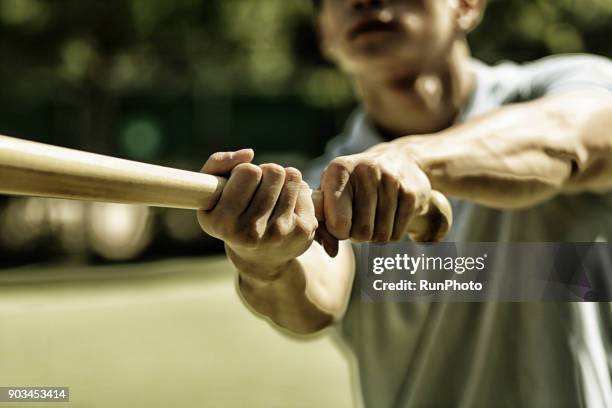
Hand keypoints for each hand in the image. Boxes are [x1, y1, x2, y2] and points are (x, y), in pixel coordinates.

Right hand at [197, 150, 317, 278]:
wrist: (260, 257)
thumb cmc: (232, 216)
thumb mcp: (211, 192)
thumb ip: (218, 164)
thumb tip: (248, 153)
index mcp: (223, 223)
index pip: (247, 171)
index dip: (243, 172)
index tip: (240, 186)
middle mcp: (251, 232)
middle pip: (273, 171)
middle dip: (266, 174)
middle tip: (259, 191)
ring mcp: (279, 233)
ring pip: (291, 176)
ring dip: (282, 180)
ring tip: (273, 196)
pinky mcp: (302, 231)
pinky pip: (304, 188)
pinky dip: (296, 190)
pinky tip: (286, 207)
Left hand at [316, 144, 430, 254]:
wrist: (398, 161)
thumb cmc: (353, 185)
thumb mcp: (331, 194)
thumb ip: (322, 223)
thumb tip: (330, 251)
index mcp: (339, 170)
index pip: (338, 223)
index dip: (338, 231)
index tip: (341, 221)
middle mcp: (366, 171)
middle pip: (361, 233)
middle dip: (358, 234)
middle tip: (360, 219)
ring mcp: (391, 181)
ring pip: (381, 235)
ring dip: (375, 235)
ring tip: (373, 217)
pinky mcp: (410, 194)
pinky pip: (397, 234)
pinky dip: (391, 233)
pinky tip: (389, 216)